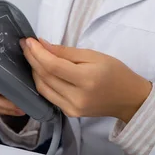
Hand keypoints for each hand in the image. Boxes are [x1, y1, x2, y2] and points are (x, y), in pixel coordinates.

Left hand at [21, 38, 151, 122]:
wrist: (129, 99)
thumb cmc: (115, 72)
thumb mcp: (94, 56)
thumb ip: (66, 52)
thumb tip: (41, 45)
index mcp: (86, 80)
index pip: (53, 66)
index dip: (37, 53)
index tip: (28, 41)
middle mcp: (77, 97)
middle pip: (45, 77)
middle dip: (32, 59)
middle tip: (25, 45)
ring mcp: (72, 108)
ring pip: (43, 88)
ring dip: (34, 71)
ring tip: (30, 56)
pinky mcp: (69, 113)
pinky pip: (49, 96)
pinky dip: (41, 82)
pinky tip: (39, 71)